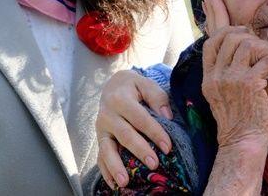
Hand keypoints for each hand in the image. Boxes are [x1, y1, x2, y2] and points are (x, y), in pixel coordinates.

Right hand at [95, 69, 172, 188]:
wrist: (112, 86)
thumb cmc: (134, 87)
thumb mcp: (146, 83)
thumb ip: (158, 97)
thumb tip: (167, 116)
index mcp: (120, 99)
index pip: (140, 118)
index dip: (154, 133)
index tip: (168, 147)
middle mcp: (107, 115)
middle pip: (125, 135)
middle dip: (140, 151)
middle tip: (154, 164)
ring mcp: (101, 129)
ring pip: (107, 149)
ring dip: (116, 167)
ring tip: (125, 182)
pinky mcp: (99, 139)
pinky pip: (100, 157)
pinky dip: (105, 171)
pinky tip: (113, 184)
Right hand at [201, 0, 267, 148]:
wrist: (243, 145)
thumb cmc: (241, 119)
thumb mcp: (225, 93)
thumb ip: (225, 70)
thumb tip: (233, 51)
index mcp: (209, 77)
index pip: (211, 39)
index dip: (215, 16)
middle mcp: (215, 75)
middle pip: (232, 35)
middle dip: (251, 37)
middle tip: (264, 55)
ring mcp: (230, 79)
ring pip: (250, 43)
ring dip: (267, 52)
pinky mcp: (249, 84)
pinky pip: (266, 59)